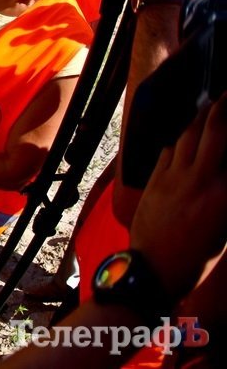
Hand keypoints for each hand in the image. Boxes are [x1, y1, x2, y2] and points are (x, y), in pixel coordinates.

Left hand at [130, 95, 226, 301]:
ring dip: (200, 117)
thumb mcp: (225, 231)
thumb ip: (226, 199)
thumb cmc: (196, 259)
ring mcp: (174, 176)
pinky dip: (178, 139)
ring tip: (210, 103)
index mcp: (225, 194)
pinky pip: (167, 151)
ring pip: (188, 135)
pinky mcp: (154, 179)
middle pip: (215, 131)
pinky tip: (183, 133)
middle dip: (224, 107)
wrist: (153, 270)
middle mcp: (201, 178)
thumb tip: (222, 178)